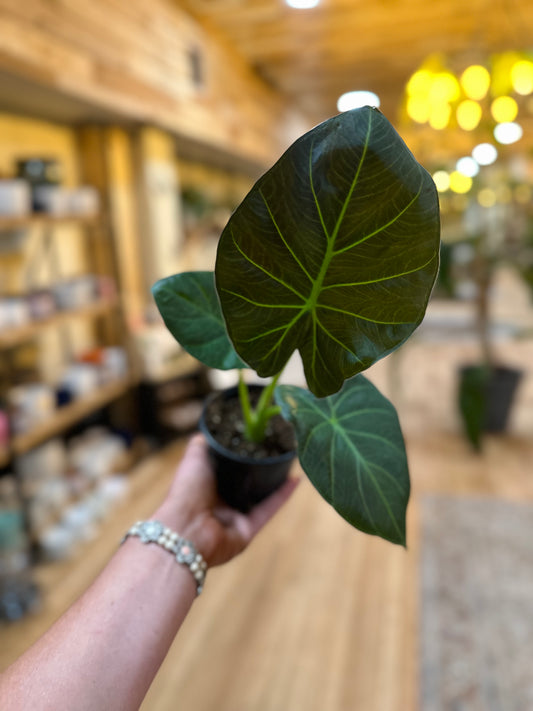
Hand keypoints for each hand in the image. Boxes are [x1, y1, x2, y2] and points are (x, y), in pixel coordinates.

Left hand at [154, 434, 298, 566]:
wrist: (186, 529)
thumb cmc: (186, 491)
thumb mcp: (194, 458)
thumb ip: (203, 443)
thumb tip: (214, 428)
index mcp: (207, 484)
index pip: (229, 467)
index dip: (242, 453)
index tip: (258, 437)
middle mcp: (221, 501)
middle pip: (247, 481)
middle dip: (262, 467)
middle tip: (278, 448)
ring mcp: (235, 516)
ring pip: (261, 496)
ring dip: (276, 481)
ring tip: (291, 461)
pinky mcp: (248, 529)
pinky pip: (269, 509)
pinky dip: (283, 495)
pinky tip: (296, 479)